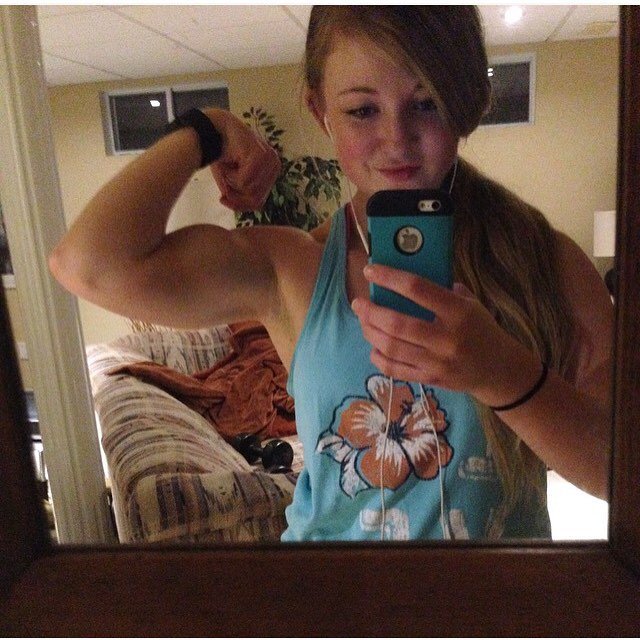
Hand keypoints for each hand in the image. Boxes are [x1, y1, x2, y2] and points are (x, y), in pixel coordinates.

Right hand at [204, 109, 280, 210]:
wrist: (212, 128)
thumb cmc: (221, 151)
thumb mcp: (232, 178)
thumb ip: (240, 194)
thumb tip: (240, 207)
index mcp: (272, 171)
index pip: (260, 200)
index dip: (240, 205)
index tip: (222, 200)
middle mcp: (275, 165)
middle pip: (256, 199)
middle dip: (235, 197)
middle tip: (222, 188)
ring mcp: (270, 160)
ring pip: (249, 191)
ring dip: (231, 183)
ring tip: (226, 167)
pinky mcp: (260, 157)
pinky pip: (244, 182)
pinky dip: (230, 176)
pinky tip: (228, 162)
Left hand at [351, 264, 538, 404]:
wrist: (499, 370)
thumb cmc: (481, 329)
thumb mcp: (470, 303)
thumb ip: (441, 289)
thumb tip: (405, 274)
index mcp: (458, 312)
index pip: (417, 289)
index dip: (389, 278)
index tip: (371, 270)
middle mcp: (446, 338)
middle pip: (397, 324)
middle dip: (371, 312)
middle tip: (358, 303)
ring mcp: (437, 362)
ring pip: (392, 347)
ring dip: (370, 332)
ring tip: (363, 321)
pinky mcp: (430, 380)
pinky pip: (395, 369)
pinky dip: (379, 357)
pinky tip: (374, 347)